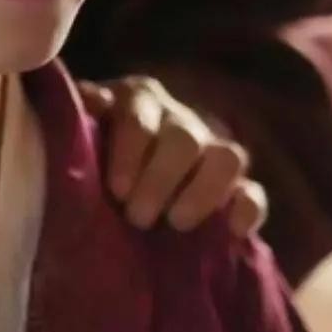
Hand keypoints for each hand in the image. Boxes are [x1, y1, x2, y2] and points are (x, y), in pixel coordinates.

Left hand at [78, 76, 266, 236]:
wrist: (113, 196)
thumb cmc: (90, 160)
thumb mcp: (78, 136)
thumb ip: (81, 117)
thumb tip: (93, 100)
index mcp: (138, 99)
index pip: (139, 114)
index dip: (130, 151)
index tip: (116, 189)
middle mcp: (180, 119)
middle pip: (185, 138)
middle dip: (161, 179)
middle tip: (137, 217)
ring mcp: (213, 151)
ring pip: (228, 157)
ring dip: (204, 192)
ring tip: (178, 223)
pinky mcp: (236, 188)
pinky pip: (253, 193)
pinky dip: (247, 210)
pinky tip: (232, 231)